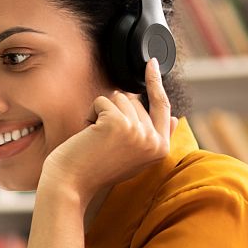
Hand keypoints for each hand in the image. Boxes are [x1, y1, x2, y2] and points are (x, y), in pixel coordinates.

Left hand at [40, 57, 177, 200]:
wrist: (70, 184)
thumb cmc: (96, 170)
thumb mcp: (134, 155)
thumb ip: (154, 137)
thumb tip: (177, 118)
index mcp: (160, 149)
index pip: (163, 108)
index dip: (156, 83)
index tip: (150, 63)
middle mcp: (154, 141)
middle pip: (136, 101)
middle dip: (114, 112)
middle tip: (102, 141)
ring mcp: (138, 132)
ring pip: (120, 98)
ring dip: (101, 114)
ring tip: (95, 139)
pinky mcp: (118, 124)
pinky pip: (103, 100)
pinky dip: (90, 114)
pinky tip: (87, 135)